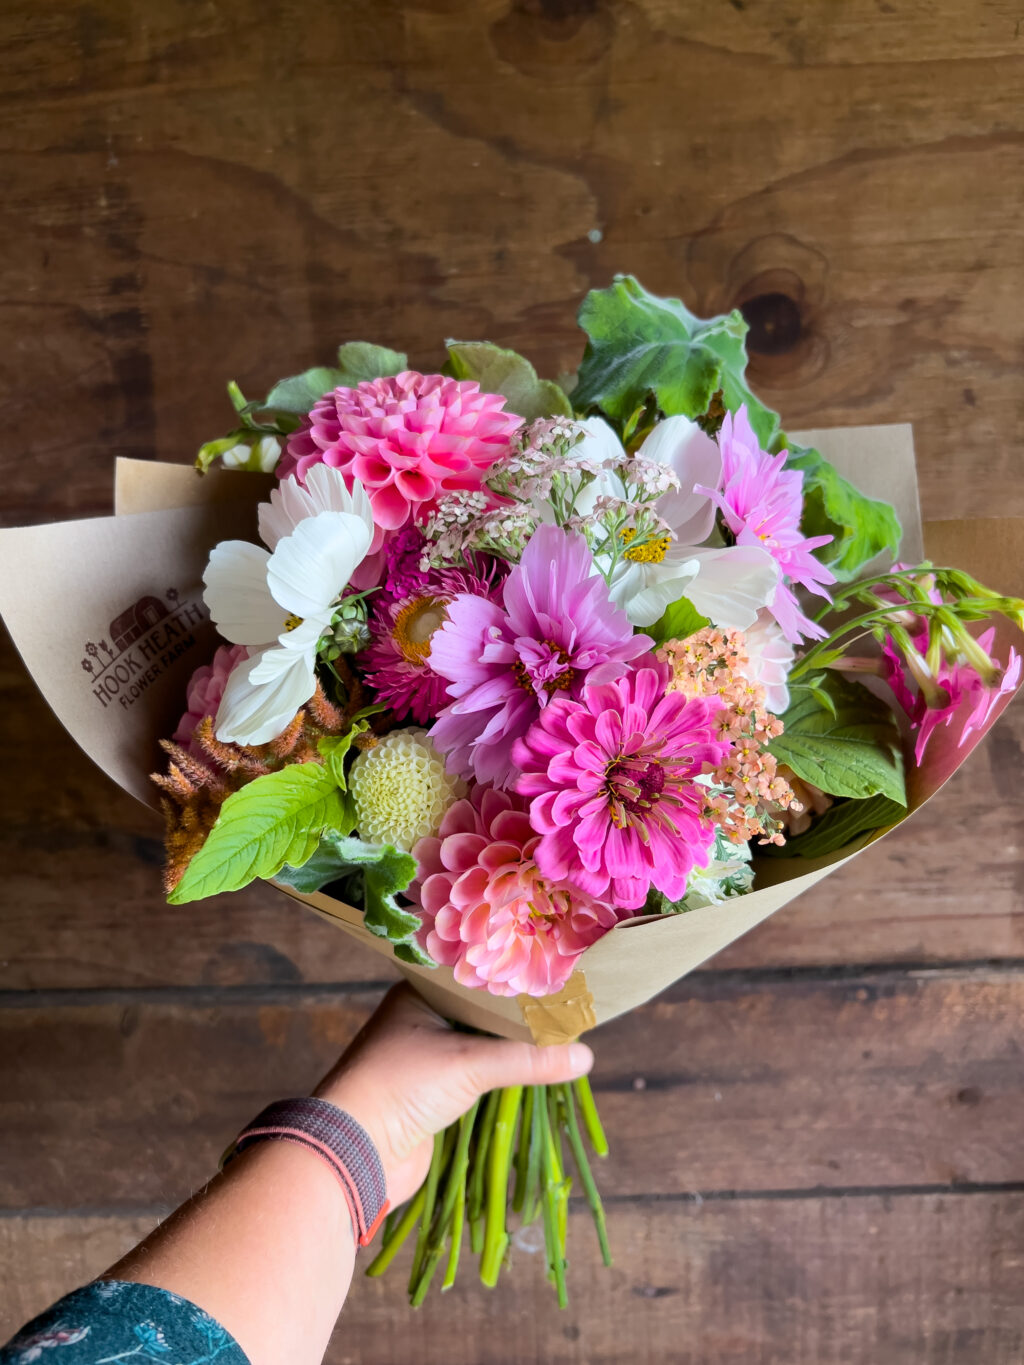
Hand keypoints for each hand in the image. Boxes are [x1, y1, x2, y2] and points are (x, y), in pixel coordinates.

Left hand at [314, 983, 593, 1204]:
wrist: (354, 1152)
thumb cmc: (401, 1087)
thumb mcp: (471, 1064)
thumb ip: (529, 1058)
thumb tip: (585, 1055)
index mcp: (420, 995)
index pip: (478, 977)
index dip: (516, 979)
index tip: (558, 976)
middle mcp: (422, 1020)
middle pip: (484, 1014)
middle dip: (521, 1019)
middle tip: (569, 1008)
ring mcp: (426, 1059)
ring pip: (482, 1049)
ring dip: (513, 1053)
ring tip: (561, 1040)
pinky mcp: (432, 1096)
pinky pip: (478, 1080)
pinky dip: (503, 1080)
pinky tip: (535, 1075)